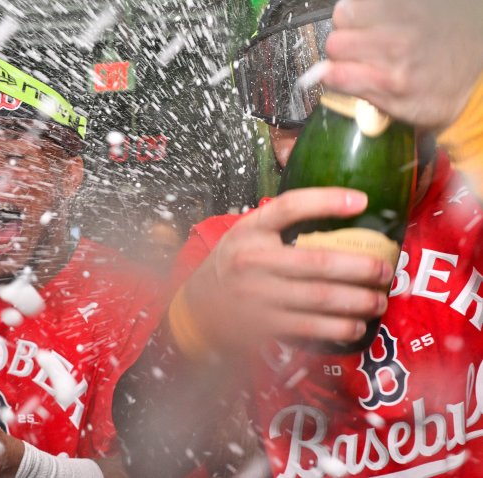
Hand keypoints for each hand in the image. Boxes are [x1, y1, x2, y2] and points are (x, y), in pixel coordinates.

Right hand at [185, 188, 392, 349]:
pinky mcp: (261, 325)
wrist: (197, 307)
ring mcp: (256, 295)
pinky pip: (309, 327)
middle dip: (361, 268)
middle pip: (317, 261)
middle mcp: (252, 260)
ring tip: (379, 301)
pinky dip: (338, 327)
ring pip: (319, 298)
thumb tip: (342, 212)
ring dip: (357, 301)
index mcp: (249, 230)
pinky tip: (355, 325)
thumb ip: (280, 226)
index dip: (326, 201)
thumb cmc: (232, 265)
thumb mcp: (246, 235)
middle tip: (385, 270)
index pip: (288, 207)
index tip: (362, 200)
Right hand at [322, 0, 482, 130]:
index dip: (333, 74)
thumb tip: (323, 76)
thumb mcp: (405, 111)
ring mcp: (401, 20)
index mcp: (389, 83)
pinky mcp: (406, 2)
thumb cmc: (441, 92)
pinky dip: (366, 7)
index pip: (333, 74)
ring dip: (351, 23)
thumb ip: (361, 94)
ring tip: (370, 32)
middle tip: (362, 53)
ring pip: (344, 14)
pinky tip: (380, 18)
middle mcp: (393, 49)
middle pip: (334, 43)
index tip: (343, 75)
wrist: (479, 67)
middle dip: (343, 50)